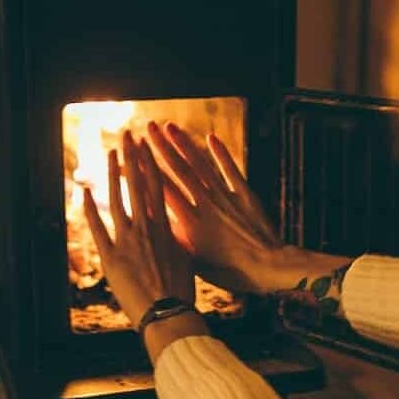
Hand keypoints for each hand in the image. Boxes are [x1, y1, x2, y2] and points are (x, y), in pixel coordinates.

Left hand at [83, 131, 195, 325]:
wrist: (168, 314)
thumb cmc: (182, 291)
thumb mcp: (187, 258)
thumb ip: (177, 238)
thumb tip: (175, 227)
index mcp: (165, 227)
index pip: (157, 186)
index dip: (151, 163)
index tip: (147, 145)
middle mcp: (145, 228)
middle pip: (138, 184)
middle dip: (132, 157)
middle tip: (127, 136)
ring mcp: (126, 241)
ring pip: (117, 199)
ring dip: (112, 174)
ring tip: (109, 154)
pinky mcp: (110, 257)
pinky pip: (97, 227)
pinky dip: (89, 208)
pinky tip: (83, 191)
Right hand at [146, 121, 287, 293]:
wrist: (269, 268)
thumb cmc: (231, 272)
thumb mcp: (197, 262)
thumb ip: (178, 241)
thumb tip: (159, 226)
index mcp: (190, 222)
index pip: (161, 190)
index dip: (144, 171)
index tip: (130, 155)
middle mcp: (205, 204)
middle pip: (178, 169)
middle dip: (160, 147)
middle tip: (146, 128)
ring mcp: (226, 196)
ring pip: (200, 164)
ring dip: (184, 143)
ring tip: (169, 126)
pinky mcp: (245, 194)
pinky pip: (230, 169)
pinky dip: (220, 153)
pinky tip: (210, 137)